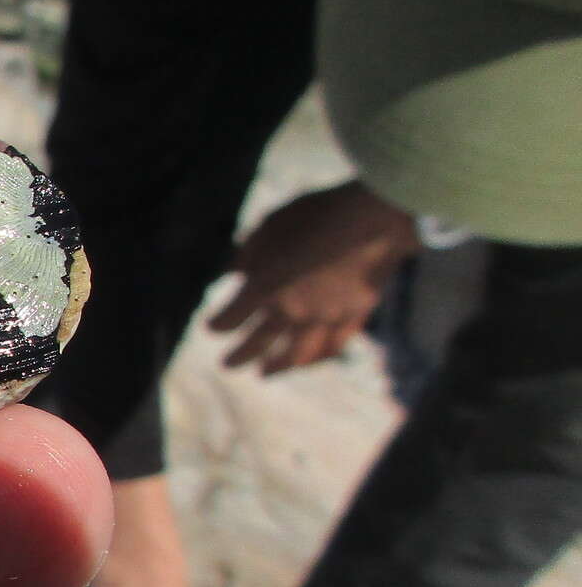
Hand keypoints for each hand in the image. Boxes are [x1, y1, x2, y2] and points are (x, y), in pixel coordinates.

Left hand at [208, 181, 419, 374]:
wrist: (375, 215)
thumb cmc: (317, 213)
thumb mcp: (270, 225)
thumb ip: (248, 254)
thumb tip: (234, 274)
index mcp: (265, 287)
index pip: (231, 317)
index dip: (217, 324)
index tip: (211, 328)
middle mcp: (293, 309)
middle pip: (257, 343)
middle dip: (238, 356)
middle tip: (227, 365)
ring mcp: (326, 317)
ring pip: (295, 354)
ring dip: (276, 366)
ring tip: (264, 373)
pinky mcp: (354, 316)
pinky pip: (332, 346)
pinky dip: (316, 357)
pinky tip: (308, 361)